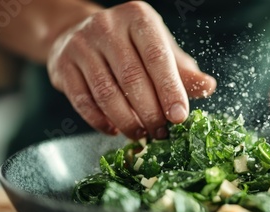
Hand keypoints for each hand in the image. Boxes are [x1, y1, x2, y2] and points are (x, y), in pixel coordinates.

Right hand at [47, 1, 215, 139]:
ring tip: (141, 135)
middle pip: (132, 78)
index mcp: (138, 18)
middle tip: (161, 133)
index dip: (170, 90)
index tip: (179, 117)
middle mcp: (107, 27)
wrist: (80, 33)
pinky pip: (83, 101)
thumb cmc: (131, 46)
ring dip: (127, 121)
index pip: (157, 58)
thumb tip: (208, 88)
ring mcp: (81, 44)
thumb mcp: (160, 50)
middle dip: (149, 112)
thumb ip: (183, 71)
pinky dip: (100, 122)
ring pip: (106, 93)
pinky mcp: (62, 64)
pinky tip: (115, 130)